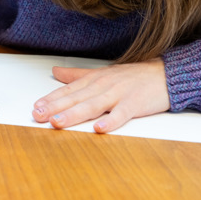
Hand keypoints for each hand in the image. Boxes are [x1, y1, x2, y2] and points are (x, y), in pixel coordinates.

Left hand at [31, 58, 169, 132]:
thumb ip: (77, 75)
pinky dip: (110, 120)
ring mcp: (118, 94)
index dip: (51, 99)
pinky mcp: (135, 104)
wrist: (165, 74)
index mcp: (94, 80)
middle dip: (55, 108)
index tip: (35, 107)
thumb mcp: (102, 73)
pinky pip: (121, 114)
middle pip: (75, 99)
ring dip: (74, 115)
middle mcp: (102, 86)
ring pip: (92, 106)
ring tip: (57, 123)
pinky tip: (99, 128)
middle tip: (38, 116)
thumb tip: (55, 71)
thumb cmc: (132, 76)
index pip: (68, 91)